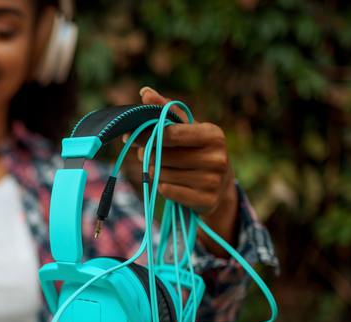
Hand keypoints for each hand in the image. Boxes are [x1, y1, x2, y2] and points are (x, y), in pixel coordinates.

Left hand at [125, 87, 238, 248]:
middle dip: (148, 154)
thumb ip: (166, 110)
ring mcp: (214, 181)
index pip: (172, 133)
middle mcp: (217, 157)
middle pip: (163, 156)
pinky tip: (170, 183)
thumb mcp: (187, 129)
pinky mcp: (207, 201)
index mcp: (213, 134)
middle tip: (146, 154)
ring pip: (163, 174)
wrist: (220, 187)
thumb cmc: (197, 151)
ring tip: (163, 168)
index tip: (131, 133)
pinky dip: (163, 187)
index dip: (148, 134)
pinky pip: (168, 191)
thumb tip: (144, 92)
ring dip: (155, 172)